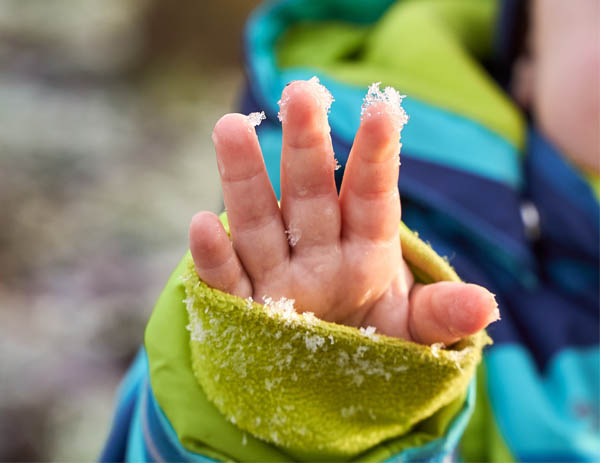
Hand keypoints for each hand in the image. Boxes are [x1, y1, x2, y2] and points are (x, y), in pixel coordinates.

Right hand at [189, 79, 497, 344]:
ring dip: (245, 180)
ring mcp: (278, 278)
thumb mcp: (410, 332)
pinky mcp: (247, 309)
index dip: (376, 156)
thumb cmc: (372, 339)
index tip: (384, 109)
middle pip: (310, 196)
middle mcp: (318, 253)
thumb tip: (486, 307)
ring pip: (259, 224)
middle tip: (301, 92)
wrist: (327, 375)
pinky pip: (228, 282)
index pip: (371, 196)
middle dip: (307, 148)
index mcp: (365, 251)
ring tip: (231, 128)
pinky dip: (213, 257)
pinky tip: (200, 223)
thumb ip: (438, 315)